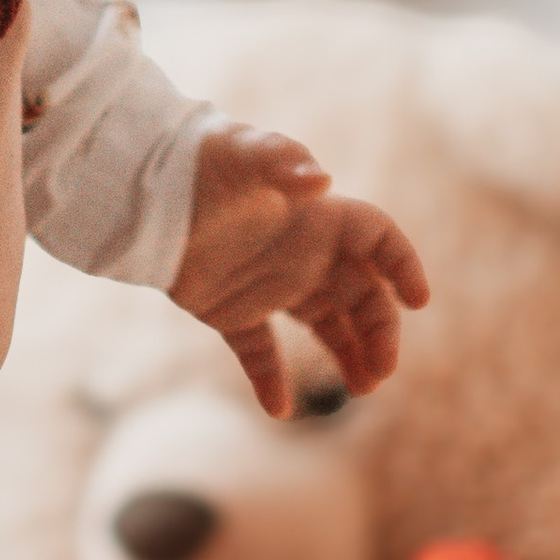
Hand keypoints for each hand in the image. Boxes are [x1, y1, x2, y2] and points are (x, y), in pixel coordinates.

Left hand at [170, 123, 430, 414]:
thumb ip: (282, 158)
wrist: (142, 185)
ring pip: (326, 328)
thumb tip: (321, 181)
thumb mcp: (243, 151)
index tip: (418, 301)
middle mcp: (304, 255)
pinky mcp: (232, 312)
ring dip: (349, 358)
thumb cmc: (200, 159)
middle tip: (380, 372)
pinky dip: (270, 381)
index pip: (378, 240)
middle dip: (381, 333)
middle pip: (364, 297)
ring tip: (360, 388)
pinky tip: (278, 409)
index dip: (403, 265)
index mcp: (318, 218)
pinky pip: (261, 353)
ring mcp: (271, 286)